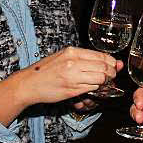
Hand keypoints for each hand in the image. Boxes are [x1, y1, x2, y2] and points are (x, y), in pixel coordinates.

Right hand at [0, 47, 120, 124]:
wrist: (29, 84)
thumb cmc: (46, 70)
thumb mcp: (64, 57)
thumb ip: (86, 58)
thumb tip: (110, 61)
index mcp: (72, 52)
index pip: (102, 56)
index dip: (112, 63)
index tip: (113, 67)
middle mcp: (73, 62)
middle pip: (104, 67)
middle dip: (112, 73)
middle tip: (111, 77)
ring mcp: (73, 77)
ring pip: (101, 79)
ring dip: (106, 82)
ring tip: (103, 83)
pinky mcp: (72, 90)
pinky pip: (92, 88)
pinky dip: (97, 89)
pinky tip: (93, 88)